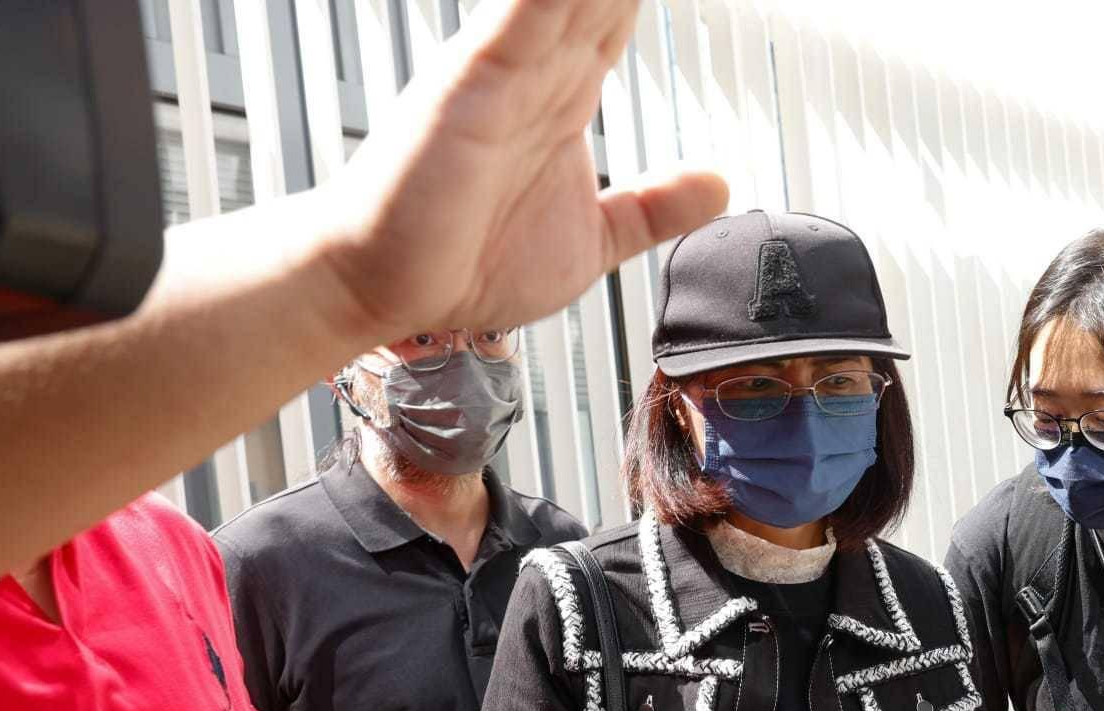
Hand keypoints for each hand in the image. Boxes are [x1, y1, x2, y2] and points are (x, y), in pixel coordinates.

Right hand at [317, 0, 728, 344]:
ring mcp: (504, 73)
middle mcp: (535, 73)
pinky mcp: (471, 83)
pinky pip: (518, 19)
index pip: (616, 17)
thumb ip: (653, 209)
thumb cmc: (464, 262)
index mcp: (562, 99)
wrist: (387, 291)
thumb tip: (717, 184)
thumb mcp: (592, 242)